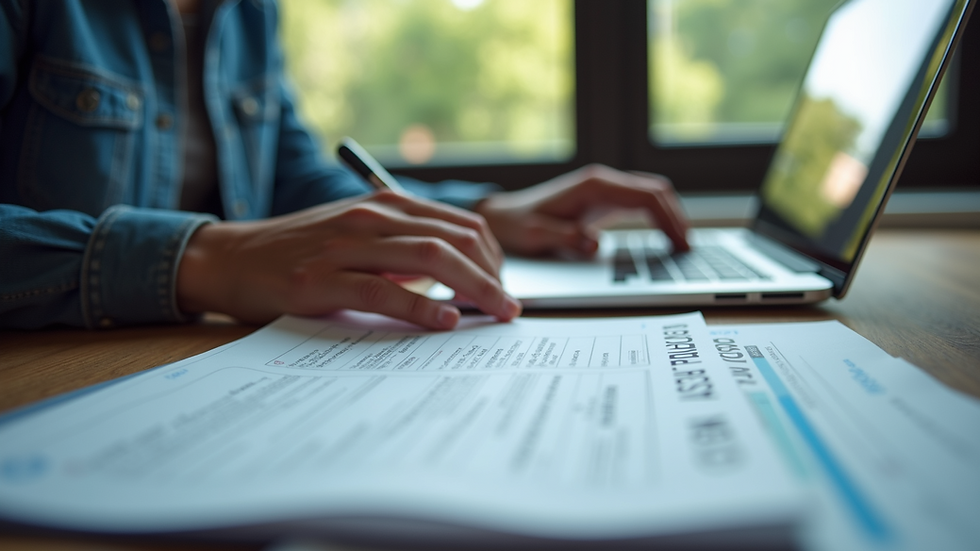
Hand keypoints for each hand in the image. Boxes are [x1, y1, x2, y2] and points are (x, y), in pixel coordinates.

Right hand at [176, 191, 520, 328]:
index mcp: (384, 205)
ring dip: (473, 289)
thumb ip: (401, 249)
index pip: (460, 225)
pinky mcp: (322, 280)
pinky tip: (445, 320)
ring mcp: (346, 246)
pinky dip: (422, 306)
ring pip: (429, 259)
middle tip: (511, 308)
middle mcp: (371, 218)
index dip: (492, 258)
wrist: (231, 257)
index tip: (504, 287)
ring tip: (496, 313)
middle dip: (493, 276)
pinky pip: (384, 291)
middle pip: (454, 241)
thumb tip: (454, 278)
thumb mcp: (357, 237)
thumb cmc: (299, 252)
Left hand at [476, 164, 689, 255]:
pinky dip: (656, 217)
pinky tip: (663, 236)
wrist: (501, 216)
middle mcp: (602, 182)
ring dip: (669, 216)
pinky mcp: (601, 200)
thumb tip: (596, 245)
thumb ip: (568, 238)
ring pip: (650, 195)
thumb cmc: (517, 226)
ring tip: (681, 245)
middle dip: (676, 217)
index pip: (646, 197)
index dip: (668, 220)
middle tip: (688, 248)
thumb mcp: (537, 235)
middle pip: (655, 192)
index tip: (681, 243)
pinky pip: (638, 204)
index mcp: (593, 186)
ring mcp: (603, 189)